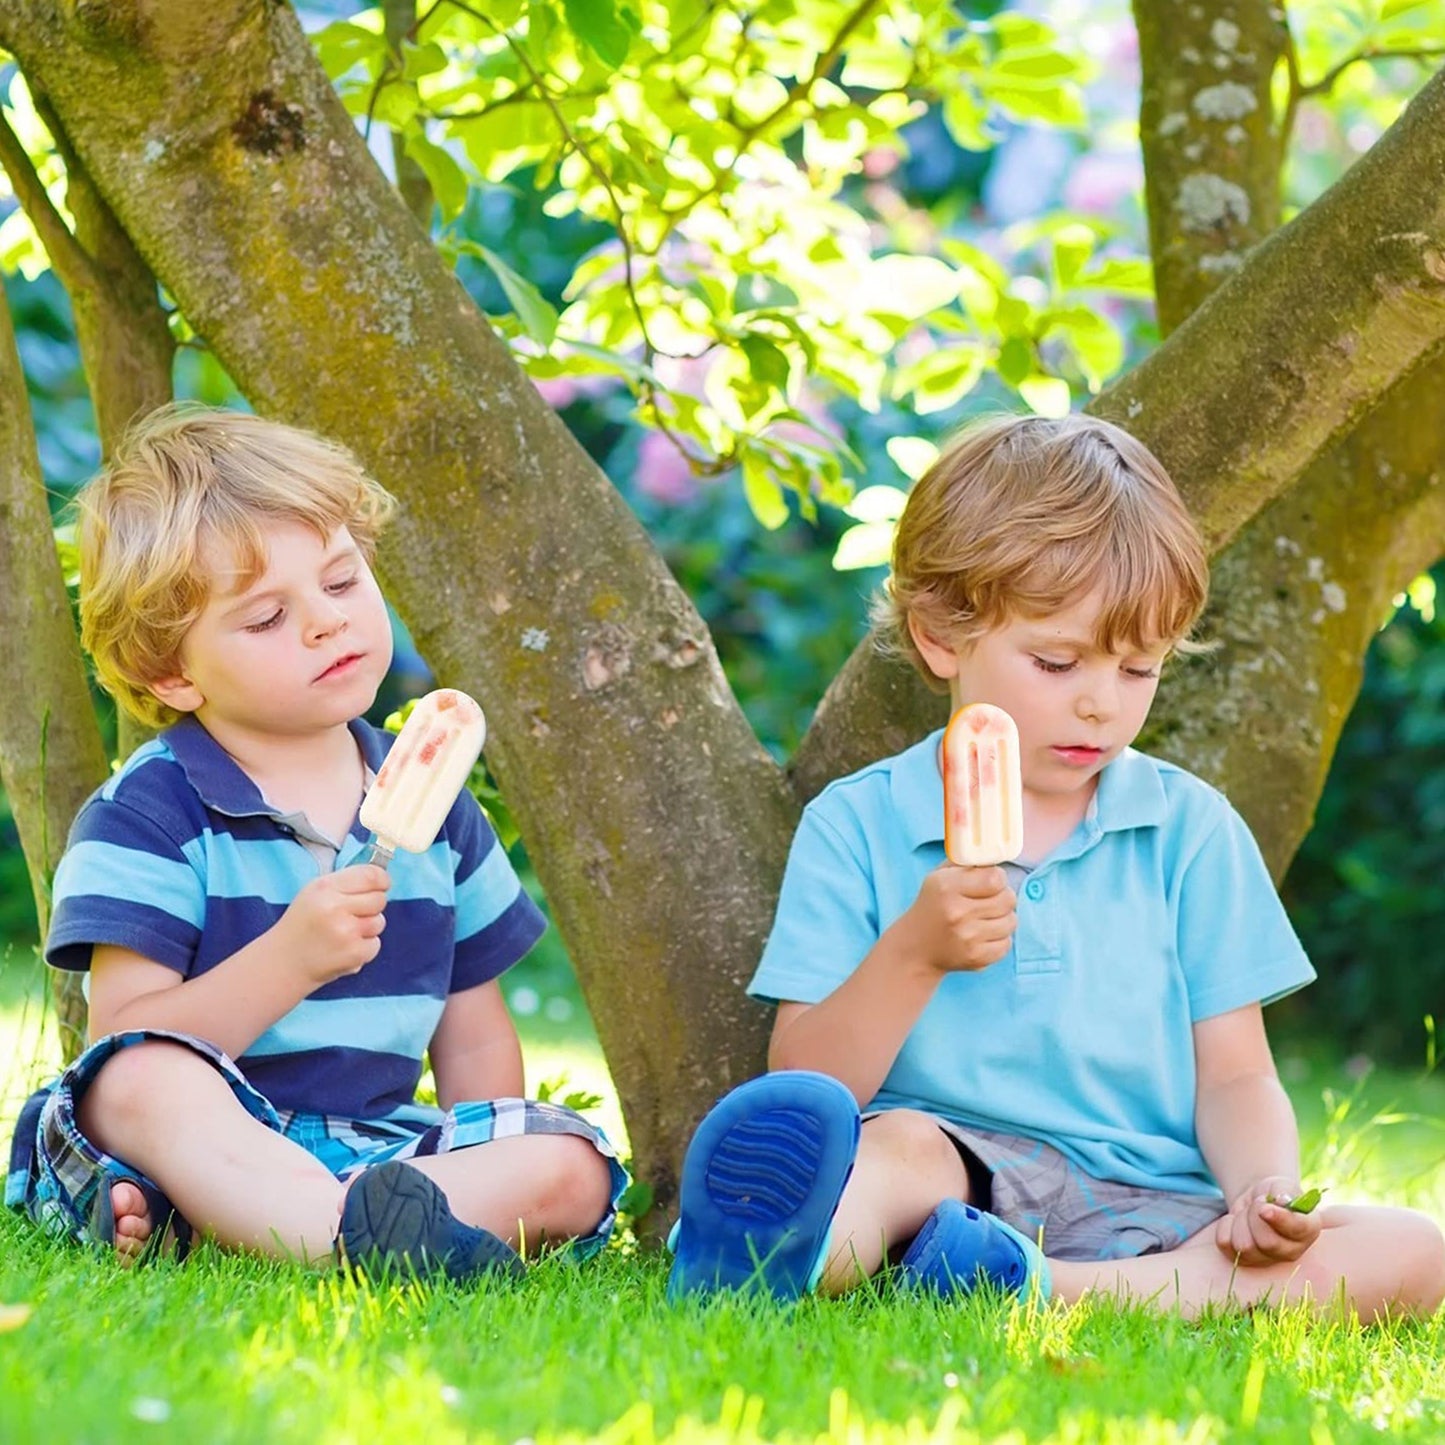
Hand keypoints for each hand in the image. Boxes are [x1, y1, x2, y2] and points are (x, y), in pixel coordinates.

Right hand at [276, 864, 390, 985]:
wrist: (283, 963)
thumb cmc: (303, 924)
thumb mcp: (315, 893)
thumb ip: (346, 883)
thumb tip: (381, 878)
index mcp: (325, 888)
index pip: (371, 875)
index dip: (382, 880)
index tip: (383, 884)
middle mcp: (335, 908)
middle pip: (379, 899)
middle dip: (372, 906)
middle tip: (354, 914)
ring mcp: (346, 932)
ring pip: (379, 922)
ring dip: (368, 928)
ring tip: (344, 933)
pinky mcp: (354, 954)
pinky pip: (375, 944)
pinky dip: (364, 947)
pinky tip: (343, 948)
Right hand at [899, 863, 1016, 974]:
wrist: (915, 948)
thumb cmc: (933, 905)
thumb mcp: (939, 877)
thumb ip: (967, 862)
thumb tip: (995, 853)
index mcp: (947, 887)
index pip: (995, 878)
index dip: (997, 879)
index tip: (990, 882)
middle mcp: (957, 913)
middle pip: (1008, 899)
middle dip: (1003, 898)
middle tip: (990, 900)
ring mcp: (968, 938)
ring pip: (1011, 922)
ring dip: (1003, 919)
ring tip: (986, 918)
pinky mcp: (976, 958)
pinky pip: (1007, 944)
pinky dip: (999, 939)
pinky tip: (983, 935)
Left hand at [1214, 1175, 1322, 1265]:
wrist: (1257, 1201)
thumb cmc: (1275, 1193)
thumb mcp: (1281, 1185)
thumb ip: (1284, 1191)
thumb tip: (1282, 1201)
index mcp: (1308, 1229)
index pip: (1297, 1230)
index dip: (1279, 1219)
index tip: (1264, 1208)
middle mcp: (1291, 1251)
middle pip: (1267, 1242)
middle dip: (1254, 1216)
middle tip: (1257, 1204)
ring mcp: (1266, 1259)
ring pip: (1244, 1246)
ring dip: (1240, 1221)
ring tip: (1248, 1213)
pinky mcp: (1243, 1259)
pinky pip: (1225, 1242)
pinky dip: (1225, 1225)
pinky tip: (1235, 1221)